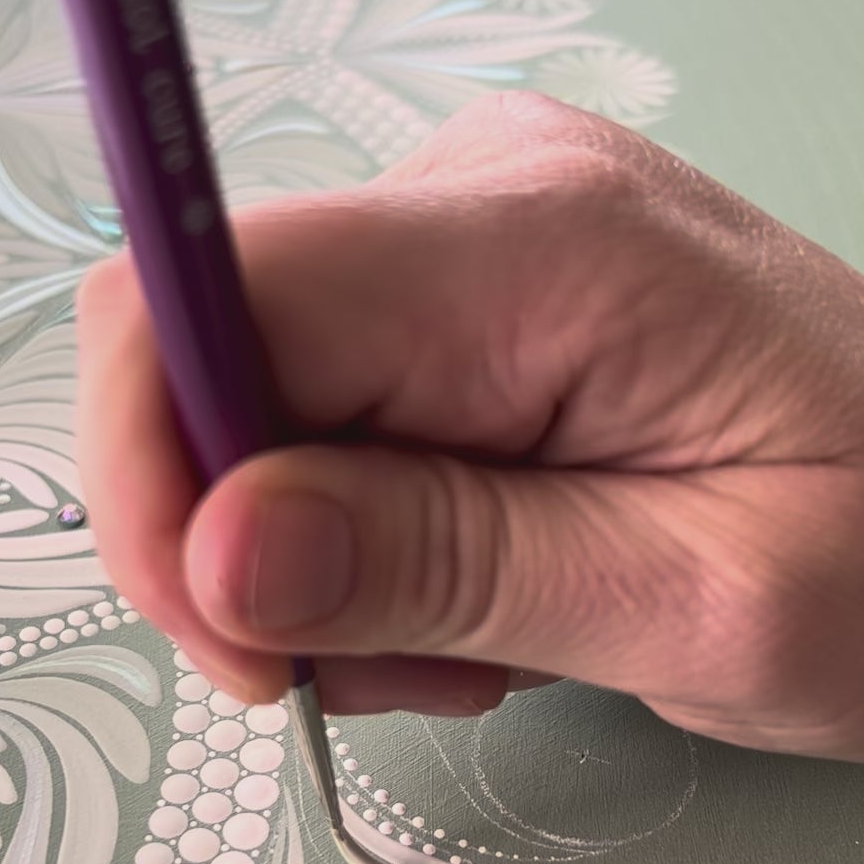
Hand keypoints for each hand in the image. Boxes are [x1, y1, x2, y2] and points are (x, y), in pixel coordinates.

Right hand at [76, 92, 863, 760]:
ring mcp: (470, 240)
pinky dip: (363, 543)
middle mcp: (483, 194)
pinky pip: (324, 421)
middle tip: (400, 670)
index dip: (160, 469)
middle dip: (252, 551)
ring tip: (486, 642)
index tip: (238, 643)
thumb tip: (216, 549)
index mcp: (548, 241)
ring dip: (324, 567)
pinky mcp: (466, 303)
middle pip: (212, 353)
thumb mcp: (702, 607)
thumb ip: (458, 569)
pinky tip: (486, 594)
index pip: (216, 291)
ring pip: (256, 407)